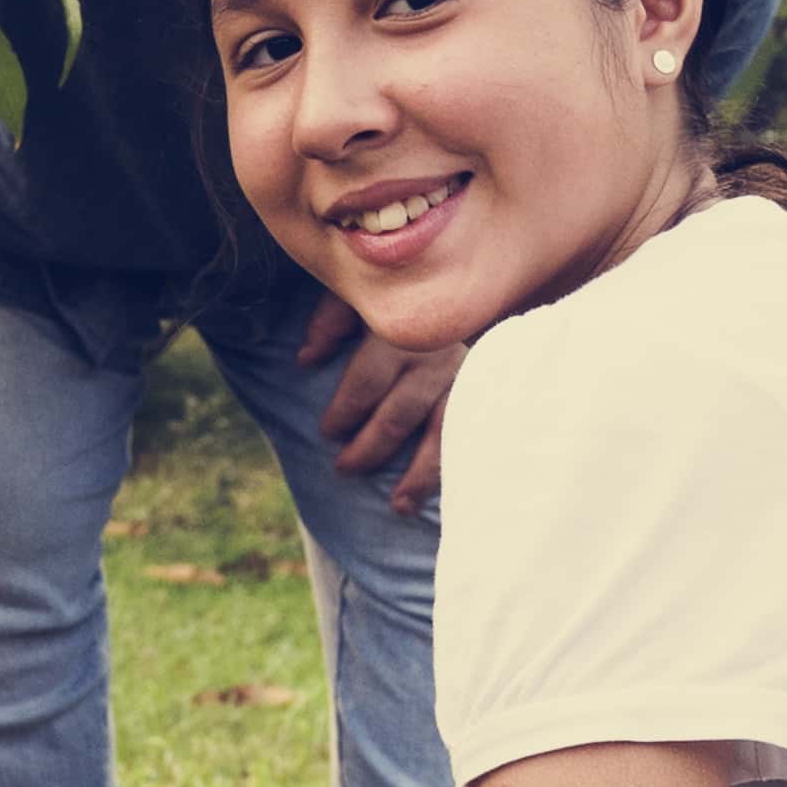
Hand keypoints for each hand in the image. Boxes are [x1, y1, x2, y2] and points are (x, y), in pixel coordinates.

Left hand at [300, 295, 461, 506]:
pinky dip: (455, 466)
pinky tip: (444, 493)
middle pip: (398, 415)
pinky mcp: (480, 389)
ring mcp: (462, 375)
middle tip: (344, 468)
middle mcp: (435, 355)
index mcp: (400, 331)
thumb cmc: (395, 292)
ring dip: (418, 474)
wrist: (462, 280)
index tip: (327, 432)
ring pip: (440, 433)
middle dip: (369, 449)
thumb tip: (306, 360)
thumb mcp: (356, 295)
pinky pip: (468, 435)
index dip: (344, 413)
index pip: (366, 382)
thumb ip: (330, 322)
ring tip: (398, 506)